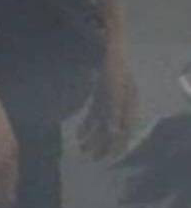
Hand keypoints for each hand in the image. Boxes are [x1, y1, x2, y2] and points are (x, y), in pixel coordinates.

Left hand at [77, 43, 137, 160]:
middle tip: (90, 158)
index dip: (118, 147)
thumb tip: (113, 133)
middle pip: (112, 131)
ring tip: (81, 148)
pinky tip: (78, 134)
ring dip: (93, 137)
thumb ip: (115, 112)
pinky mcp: (101, 97)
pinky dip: (87, 125)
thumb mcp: (115, 91)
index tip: (108, 159)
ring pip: (102, 125)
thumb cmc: (114, 68)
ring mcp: (111, 102)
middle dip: (102, 145)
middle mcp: (122, 107)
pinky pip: (94, 115)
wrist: (111, 48)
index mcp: (129, 107)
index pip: (125, 133)